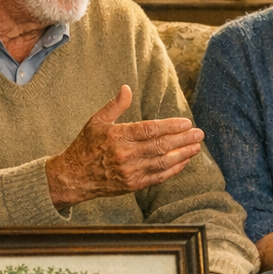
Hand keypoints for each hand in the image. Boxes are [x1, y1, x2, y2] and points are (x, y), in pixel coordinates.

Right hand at [45, 86, 204, 207]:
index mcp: (118, 136)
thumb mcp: (96, 121)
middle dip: (183, 139)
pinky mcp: (133, 185)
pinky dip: (173, 170)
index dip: (171, 126)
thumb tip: (127, 88)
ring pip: (162, 162)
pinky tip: (184, 162)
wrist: (74, 176)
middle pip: (161, 146)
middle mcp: (126, 155)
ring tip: (196, 147)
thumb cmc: (85, 145)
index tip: (186, 122)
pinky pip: (158, 177)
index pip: (150, 129)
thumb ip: (115, 105)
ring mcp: (130, 171)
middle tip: (199, 133)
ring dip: (182, 154)